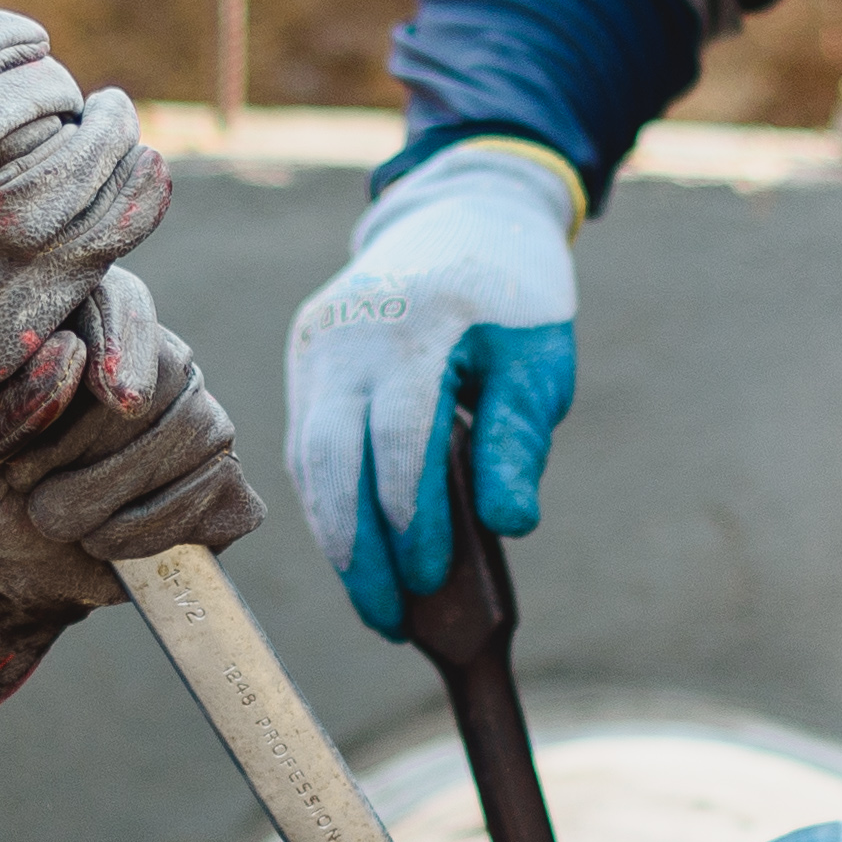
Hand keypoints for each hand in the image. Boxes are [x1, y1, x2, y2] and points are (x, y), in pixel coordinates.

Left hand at [0, 270, 259, 715]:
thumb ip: (7, 408)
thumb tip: (70, 354)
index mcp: (79, 325)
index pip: (124, 303)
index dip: (126, 344)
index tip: (116, 397)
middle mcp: (148, 362)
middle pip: (172, 367)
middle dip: (99, 445)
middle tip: (31, 493)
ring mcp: (195, 421)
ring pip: (201, 431)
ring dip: (120, 491)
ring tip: (56, 522)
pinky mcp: (220, 482)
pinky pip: (219, 488)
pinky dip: (158, 526)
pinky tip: (103, 542)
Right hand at [281, 139, 579, 635]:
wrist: (459, 216)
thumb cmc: (513, 301)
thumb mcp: (537, 364)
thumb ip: (518, 441)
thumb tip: (512, 528)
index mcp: (416, 325)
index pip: (402, 436)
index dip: (414, 515)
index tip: (433, 581)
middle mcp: (348, 334)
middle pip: (333, 459)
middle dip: (360, 551)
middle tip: (394, 624)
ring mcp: (316, 346)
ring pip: (308, 460)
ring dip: (339, 540)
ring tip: (379, 607)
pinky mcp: (303, 360)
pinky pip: (305, 445)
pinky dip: (330, 505)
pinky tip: (362, 556)